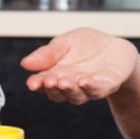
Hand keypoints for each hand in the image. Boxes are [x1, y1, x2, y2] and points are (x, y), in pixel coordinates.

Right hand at [21, 28, 139, 104]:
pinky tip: (84, 81)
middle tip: (48, 81)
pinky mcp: (108, 85)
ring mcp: (89, 88)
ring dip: (70, 90)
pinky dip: (92, 87)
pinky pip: (99, 90)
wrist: (114, 46)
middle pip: (59, 93)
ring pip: (78, 95)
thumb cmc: (86, 46)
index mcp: (57, 76)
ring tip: (64, 81)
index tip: (32, 83)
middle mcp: (71, 86)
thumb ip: (47, 54)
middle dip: (52, 88)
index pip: (44, 84)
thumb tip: (25, 64)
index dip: (38, 85)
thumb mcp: (64, 43)